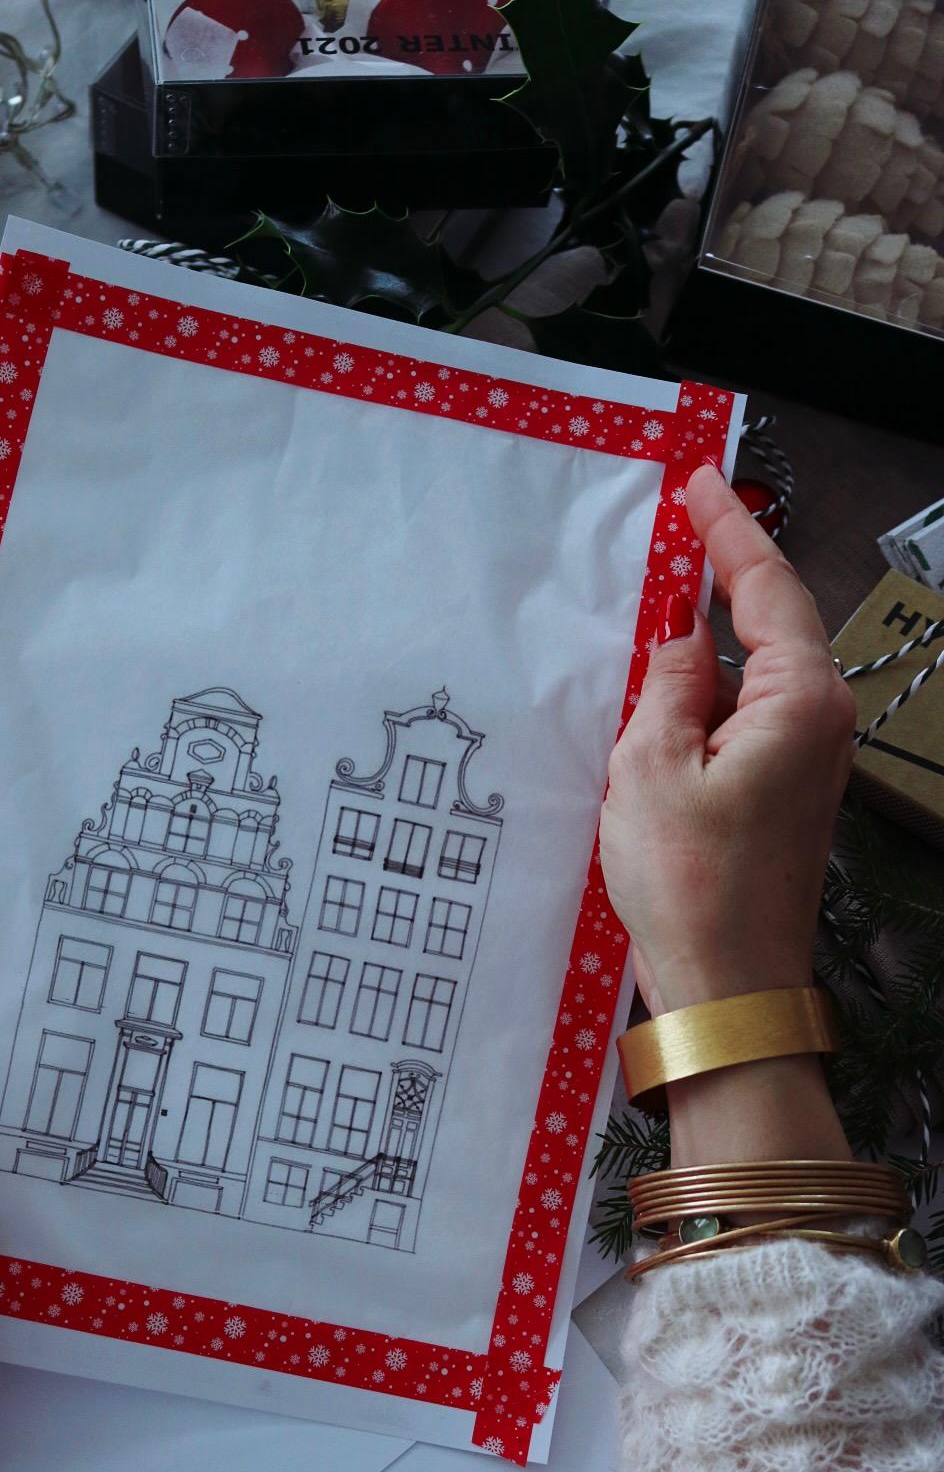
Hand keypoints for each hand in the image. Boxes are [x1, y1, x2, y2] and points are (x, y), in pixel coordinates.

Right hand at [599, 461, 855, 1016]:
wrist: (726, 992)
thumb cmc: (691, 886)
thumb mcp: (651, 768)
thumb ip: (668, 687)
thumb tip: (681, 640)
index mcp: (801, 703)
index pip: (766, 588)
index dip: (730, 529)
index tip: (699, 479)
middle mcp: (820, 725)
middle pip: (774, 622)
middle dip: (729, 567)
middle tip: (684, 513)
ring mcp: (806, 763)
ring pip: (758, 672)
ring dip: (713, 634)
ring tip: (662, 589)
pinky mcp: (783, 796)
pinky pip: (746, 717)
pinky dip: (708, 690)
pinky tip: (666, 683)